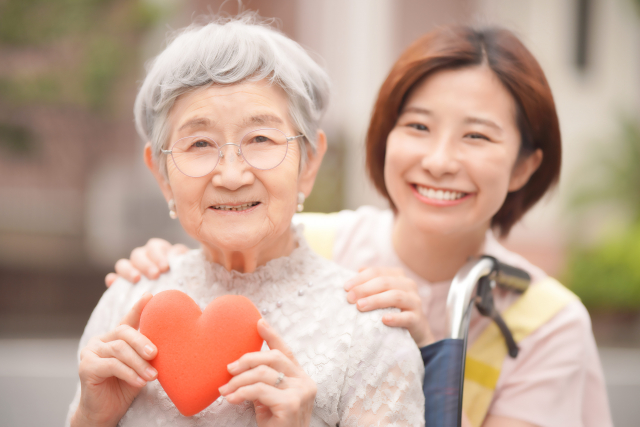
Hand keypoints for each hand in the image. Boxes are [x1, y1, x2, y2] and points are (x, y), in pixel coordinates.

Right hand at [71, 294, 157, 426]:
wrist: (106, 413)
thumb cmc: (125, 388)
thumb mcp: (140, 366)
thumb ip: (146, 353)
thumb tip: (168, 341)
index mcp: (113, 338)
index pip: (128, 320)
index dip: (139, 308)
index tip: (151, 296)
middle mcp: (100, 341)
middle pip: (124, 333)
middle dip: (142, 342)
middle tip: (155, 354)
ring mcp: (90, 352)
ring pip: (119, 350)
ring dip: (139, 363)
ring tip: (152, 376)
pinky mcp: (85, 367)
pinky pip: (112, 365)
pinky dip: (129, 373)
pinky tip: (139, 382)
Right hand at [105, 239, 188, 286]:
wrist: (180, 302)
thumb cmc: (186, 284)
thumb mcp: (188, 271)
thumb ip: (184, 261)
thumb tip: (180, 255)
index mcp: (160, 252)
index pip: (154, 246)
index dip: (158, 254)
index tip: (165, 267)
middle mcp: (144, 259)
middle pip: (138, 254)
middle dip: (146, 263)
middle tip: (155, 275)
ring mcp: (132, 271)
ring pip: (123, 263)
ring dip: (128, 269)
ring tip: (136, 279)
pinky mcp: (122, 284)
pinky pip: (113, 278)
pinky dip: (112, 279)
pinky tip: (113, 282)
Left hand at [219, 319, 315, 426]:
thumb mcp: (269, 402)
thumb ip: (264, 384)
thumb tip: (240, 368)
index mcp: (301, 379)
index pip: (286, 351)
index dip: (272, 335)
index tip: (258, 322)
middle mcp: (305, 383)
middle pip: (273, 357)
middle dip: (247, 359)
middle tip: (228, 369)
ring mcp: (301, 393)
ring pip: (263, 373)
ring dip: (238, 381)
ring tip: (225, 390)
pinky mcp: (291, 404)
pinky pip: (259, 390)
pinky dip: (241, 393)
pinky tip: (231, 399)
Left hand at [344, 267, 433, 346]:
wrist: (415, 330)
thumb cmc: (393, 309)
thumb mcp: (382, 294)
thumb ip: (372, 282)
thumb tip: (358, 270)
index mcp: (398, 276)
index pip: (377, 272)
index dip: (360, 278)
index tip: (346, 287)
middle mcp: (408, 285)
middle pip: (385, 282)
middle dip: (365, 289)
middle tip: (350, 298)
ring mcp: (414, 301)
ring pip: (396, 296)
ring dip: (376, 300)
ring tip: (360, 306)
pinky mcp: (418, 319)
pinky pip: (407, 317)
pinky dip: (395, 318)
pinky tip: (384, 320)